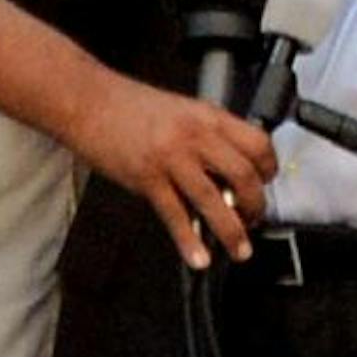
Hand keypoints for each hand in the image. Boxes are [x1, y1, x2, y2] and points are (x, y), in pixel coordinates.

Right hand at [69, 76, 273, 270]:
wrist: (88, 100)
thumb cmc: (130, 105)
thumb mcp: (182, 110)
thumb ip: (208, 135)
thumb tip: (228, 168)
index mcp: (208, 116)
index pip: (257, 143)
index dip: (269, 169)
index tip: (266, 185)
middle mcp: (195, 135)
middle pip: (244, 175)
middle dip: (256, 205)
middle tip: (254, 220)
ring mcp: (171, 157)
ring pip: (214, 199)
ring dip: (231, 231)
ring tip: (239, 250)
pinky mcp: (147, 177)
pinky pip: (175, 215)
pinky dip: (189, 240)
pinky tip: (197, 256)